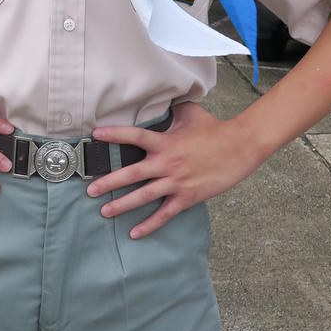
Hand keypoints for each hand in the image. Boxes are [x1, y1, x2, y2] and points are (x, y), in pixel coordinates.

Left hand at [86, 100, 255, 237]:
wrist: (240, 147)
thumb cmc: (215, 129)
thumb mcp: (191, 113)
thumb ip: (172, 108)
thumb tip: (163, 97)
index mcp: (165, 142)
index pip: (134, 136)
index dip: (114, 135)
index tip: (95, 135)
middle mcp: (167, 163)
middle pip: (131, 174)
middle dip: (108, 182)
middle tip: (90, 190)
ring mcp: (176, 182)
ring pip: (144, 196)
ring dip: (122, 205)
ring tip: (104, 211)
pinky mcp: (187, 197)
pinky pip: (164, 213)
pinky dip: (149, 225)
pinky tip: (135, 233)